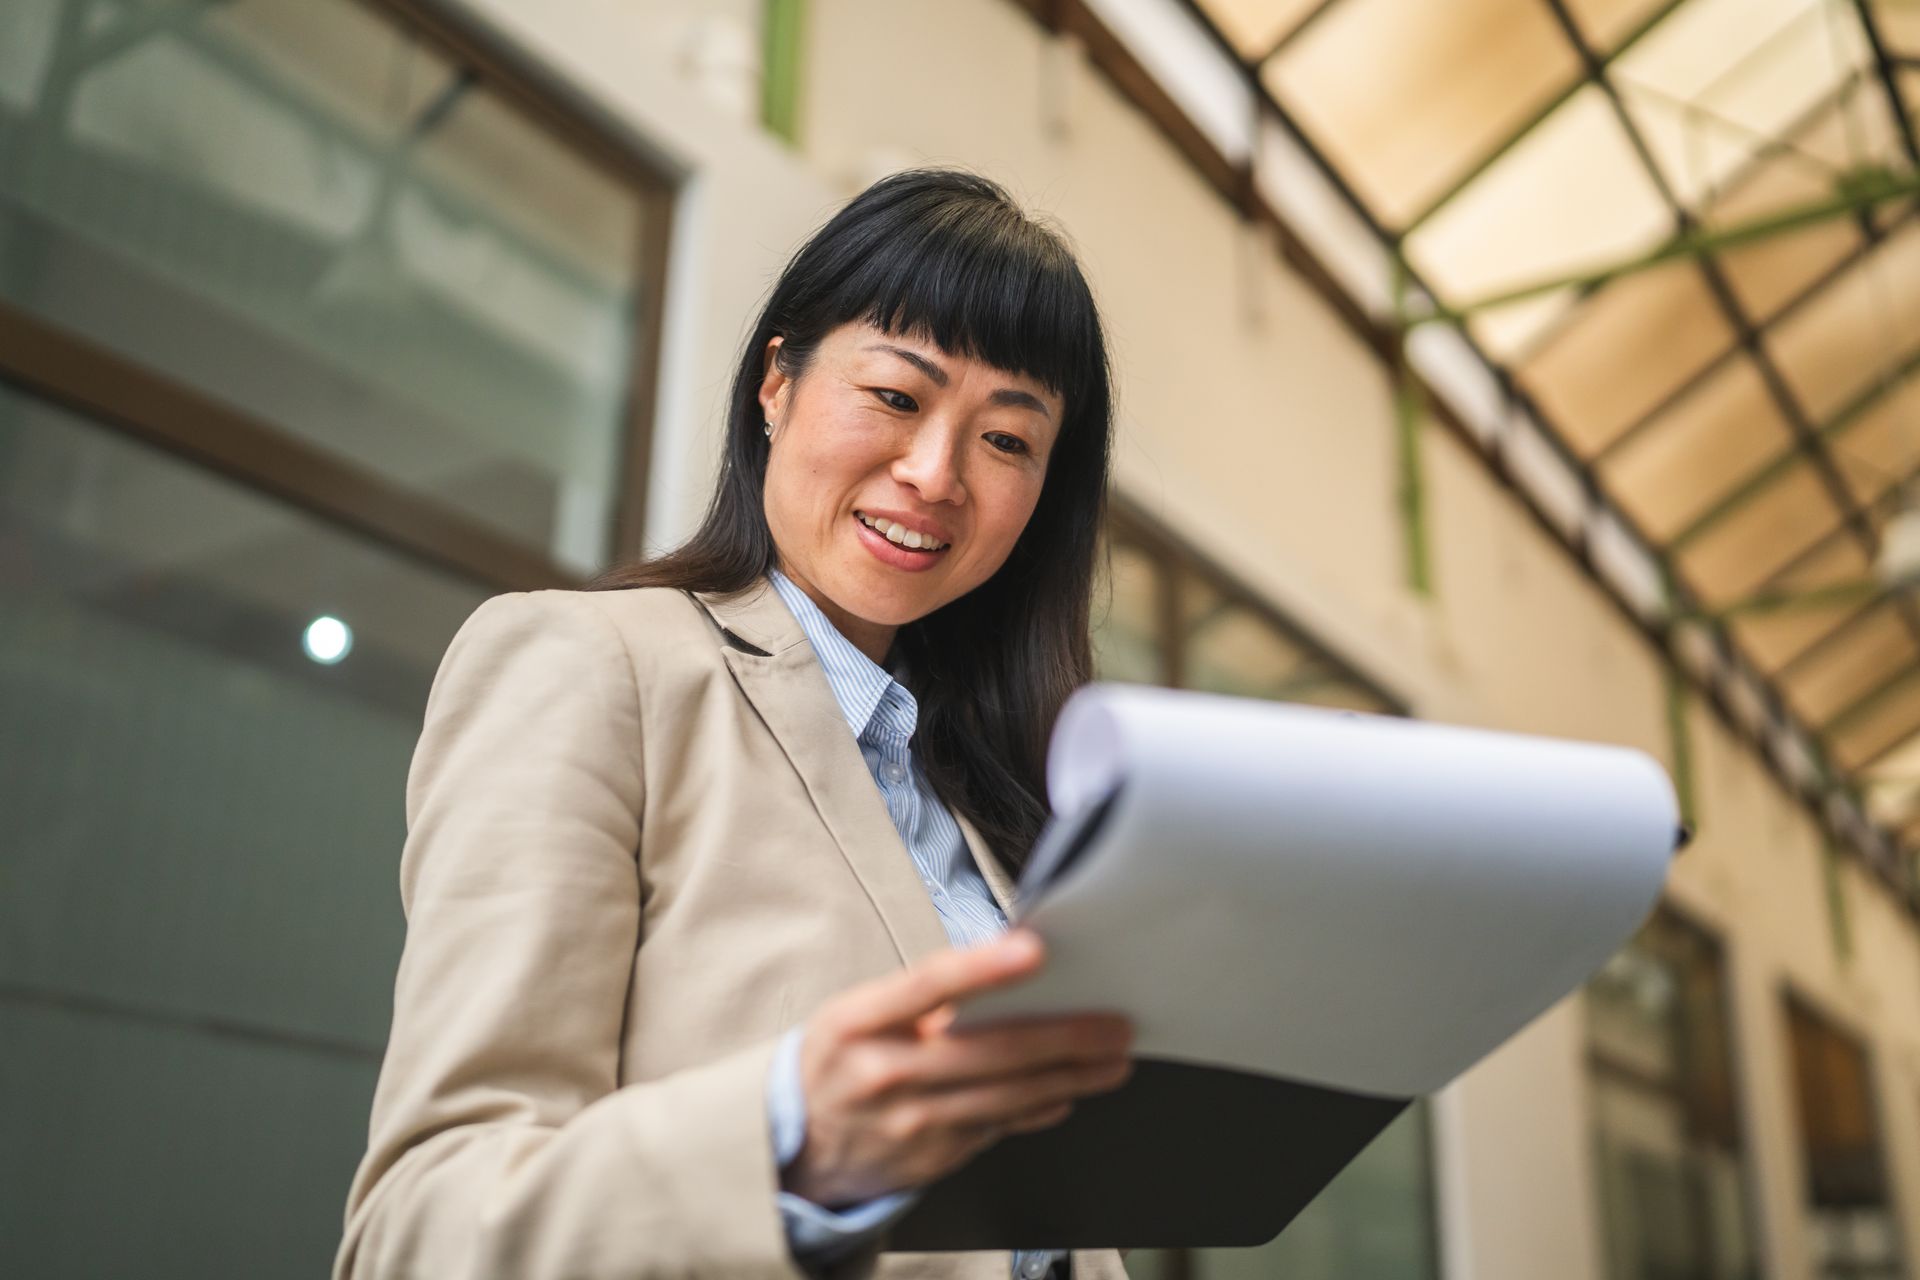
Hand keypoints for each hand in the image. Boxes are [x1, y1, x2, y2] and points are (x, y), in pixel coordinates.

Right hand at [781, 928, 1133, 1206]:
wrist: (797, 1145)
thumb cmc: (841, 1060)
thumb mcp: (860, 1016)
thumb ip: (924, 999)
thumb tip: (1007, 970)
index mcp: (858, 1021)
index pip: (927, 985)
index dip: (984, 968)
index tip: (1036, 951)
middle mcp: (882, 1073)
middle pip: (987, 1052)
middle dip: (1063, 1039)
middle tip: (1115, 1026)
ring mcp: (908, 1123)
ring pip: (1006, 1098)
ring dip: (1069, 1078)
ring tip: (1111, 1061)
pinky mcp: (930, 1159)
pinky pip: (996, 1128)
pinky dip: (1037, 1110)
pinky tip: (1067, 1094)